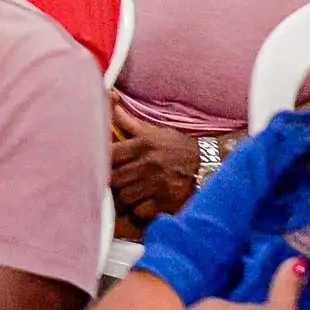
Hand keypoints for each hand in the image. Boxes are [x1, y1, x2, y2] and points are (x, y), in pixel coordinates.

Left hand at [107, 101, 206, 221]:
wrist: (209, 164)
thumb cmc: (178, 148)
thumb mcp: (156, 132)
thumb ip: (130, 122)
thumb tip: (111, 98)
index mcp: (144, 144)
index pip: (111, 153)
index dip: (100, 160)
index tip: (100, 164)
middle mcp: (148, 164)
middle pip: (113, 178)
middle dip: (110, 183)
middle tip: (112, 184)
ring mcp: (157, 185)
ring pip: (124, 197)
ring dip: (122, 198)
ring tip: (125, 195)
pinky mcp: (165, 202)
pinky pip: (139, 212)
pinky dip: (137, 211)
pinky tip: (140, 205)